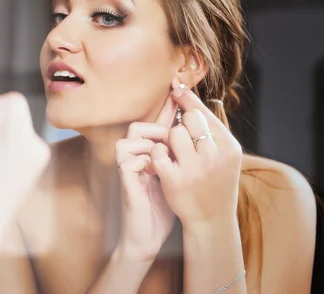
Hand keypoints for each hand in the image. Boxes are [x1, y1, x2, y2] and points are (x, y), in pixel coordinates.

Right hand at [114, 95, 177, 261]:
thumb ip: (181, 155)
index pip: (157, 124)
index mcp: (149, 153)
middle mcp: (135, 155)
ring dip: (154, 142)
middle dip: (161, 127)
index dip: (168, 108)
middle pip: (141, 124)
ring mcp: (127, 165)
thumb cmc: (164, 207)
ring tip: (169, 155)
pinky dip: (146, 159)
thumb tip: (199, 132)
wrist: (148, 234)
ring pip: (134, 134)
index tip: (179, 91)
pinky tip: (158, 169)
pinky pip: (129, 155)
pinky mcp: (124, 176)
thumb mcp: (177, 176)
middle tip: (177, 135)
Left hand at [150, 81, 241, 229]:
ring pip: (173, 133)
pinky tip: (162, 162)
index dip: (187, 98)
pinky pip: (159, 153)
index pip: (204, 113)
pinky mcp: (175, 181)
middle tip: (184, 139)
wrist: (212, 219)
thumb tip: (188, 96)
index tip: (175, 87)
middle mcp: (214, 156)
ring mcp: (194, 169)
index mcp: (229, 147)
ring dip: (169, 140)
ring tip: (176, 154)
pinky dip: (158, 155)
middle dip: (181, 125)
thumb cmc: (216, 181)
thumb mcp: (224, 155)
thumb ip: (211, 128)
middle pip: (189, 119)